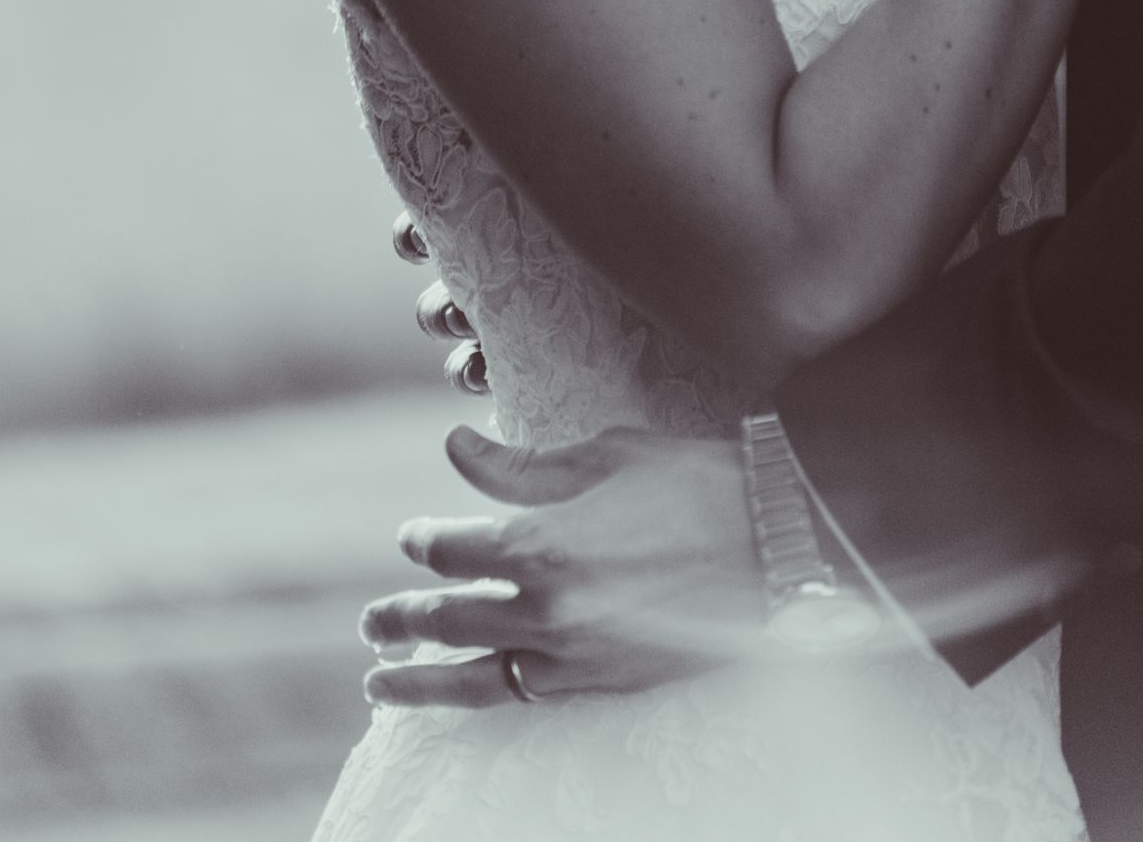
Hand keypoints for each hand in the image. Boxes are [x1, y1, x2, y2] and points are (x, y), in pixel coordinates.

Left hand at [359, 421, 763, 708]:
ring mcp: (573, 655)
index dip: (427, 541)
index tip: (414, 536)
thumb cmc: (690, 482)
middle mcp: (547, 610)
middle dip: (402, 621)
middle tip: (372, 625)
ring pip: (476, 676)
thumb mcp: (603, 456)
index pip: (453, 550)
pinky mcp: (602, 682)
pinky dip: (487, 693)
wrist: (770, 543)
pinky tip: (469, 691)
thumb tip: (455, 448)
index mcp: (542, 543)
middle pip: (450, 620)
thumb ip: (520, 465)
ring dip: (421, 682)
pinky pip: (526, 693)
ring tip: (382, 683)